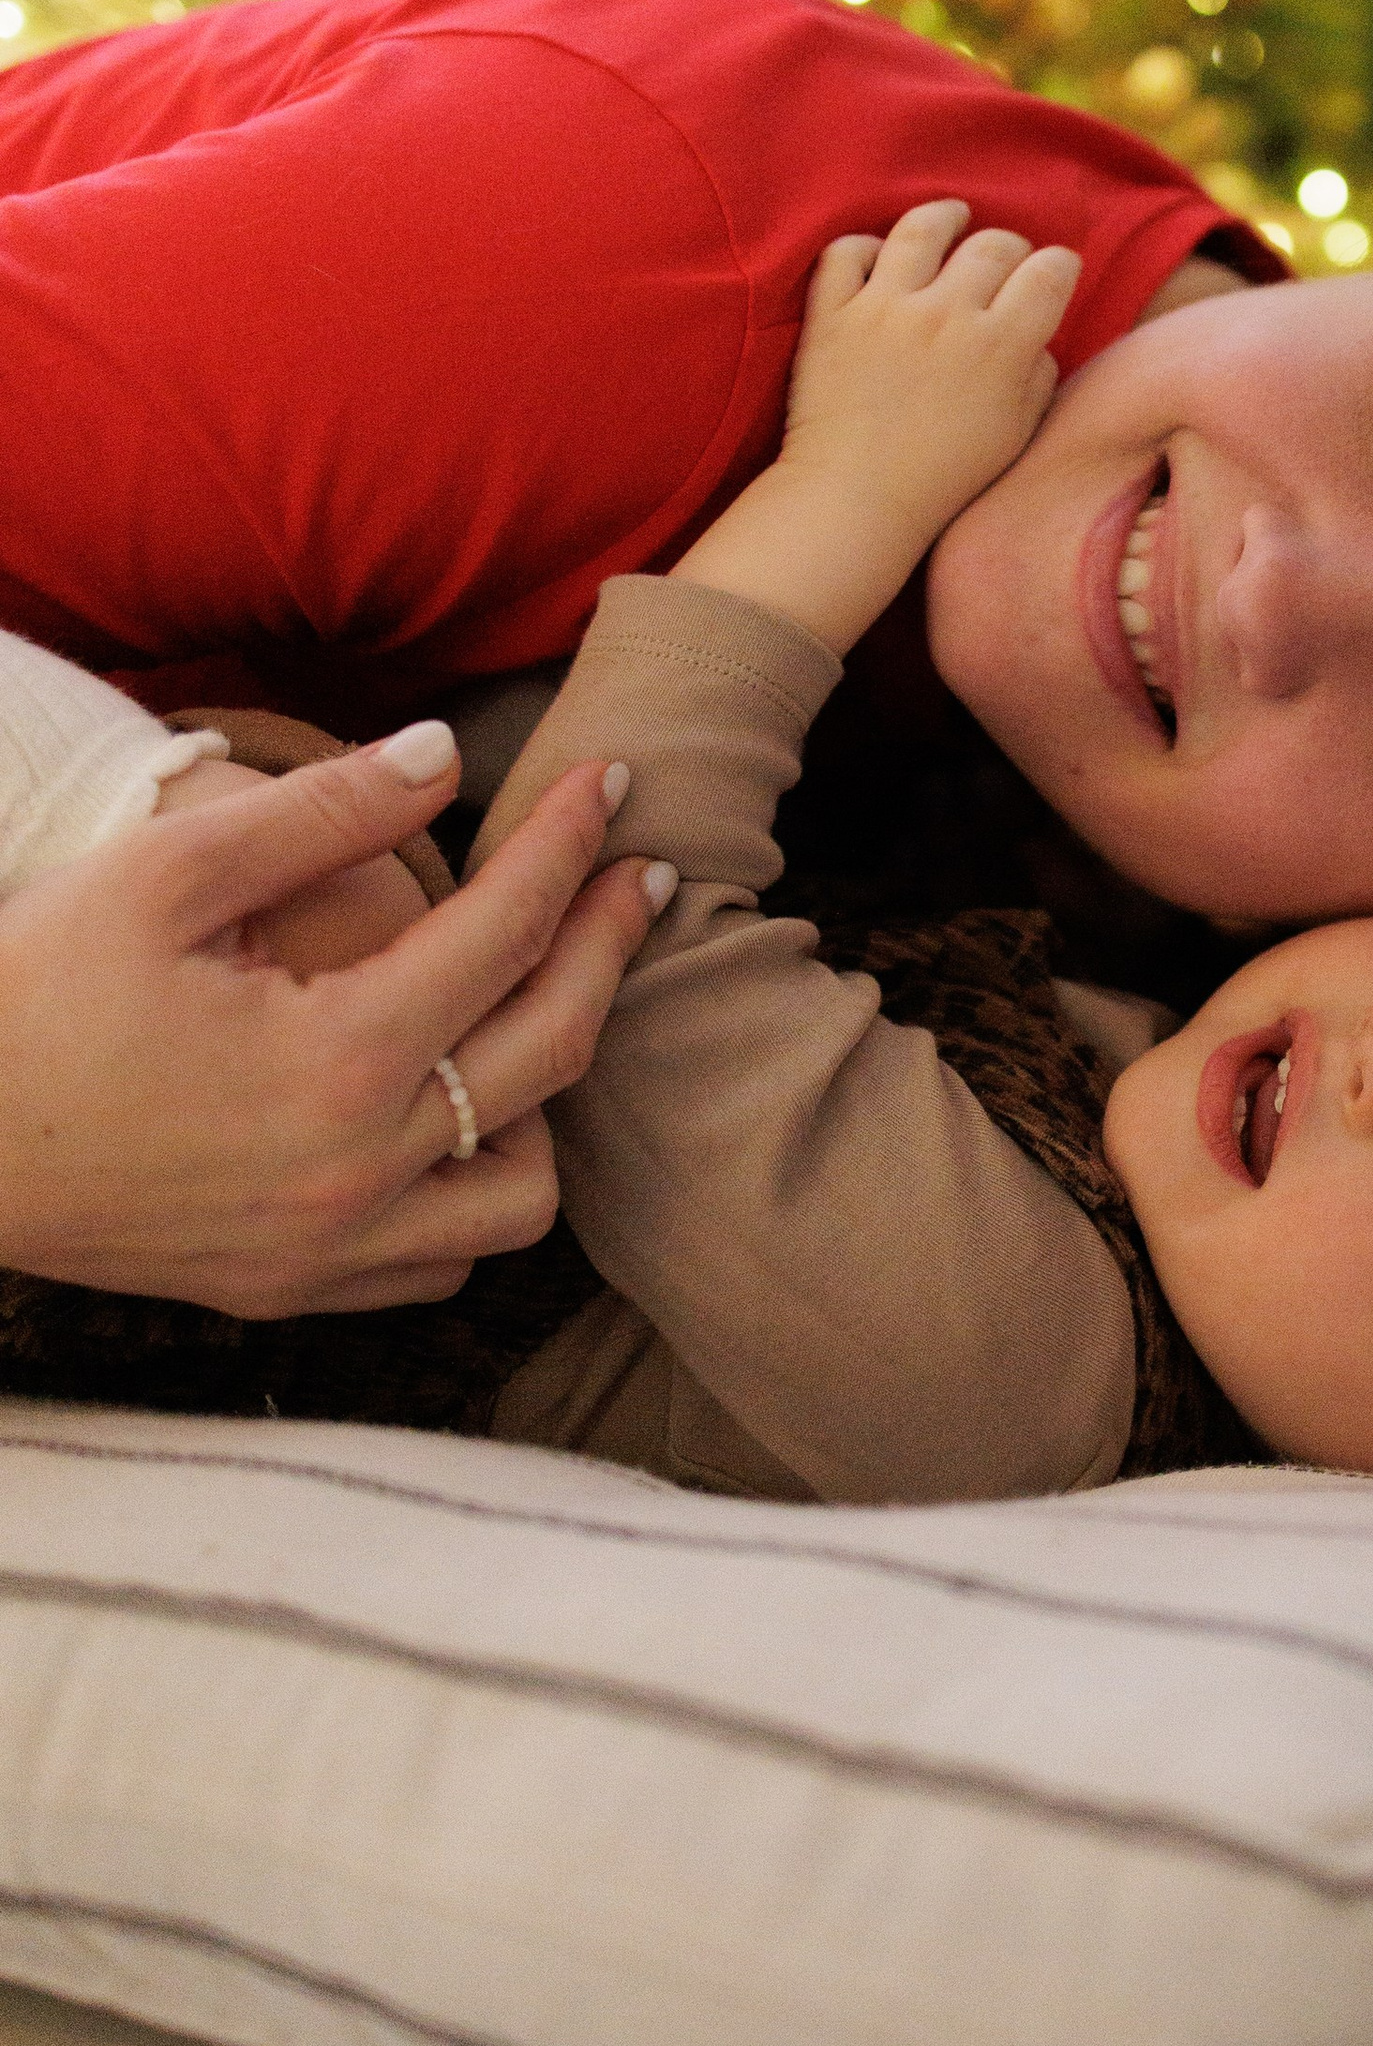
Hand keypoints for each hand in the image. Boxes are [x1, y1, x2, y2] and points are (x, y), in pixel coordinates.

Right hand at [0, 726, 670, 1319]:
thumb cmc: (32, 992)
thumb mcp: (166, 872)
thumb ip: (322, 812)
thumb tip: (448, 753)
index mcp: (340, 1060)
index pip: (508, 931)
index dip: (571, 844)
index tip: (614, 783)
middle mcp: (360, 1171)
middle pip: (554, 1050)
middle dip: (610, 945)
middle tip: (639, 873)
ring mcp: (329, 1250)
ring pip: (522, 1192)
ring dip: (551, 1099)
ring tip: (538, 1011)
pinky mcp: (289, 1292)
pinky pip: (441, 1262)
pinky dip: (473, 1195)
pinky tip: (457, 1122)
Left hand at [673, 199, 1080, 653]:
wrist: (857, 499)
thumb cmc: (945, 477)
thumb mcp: (1017, 433)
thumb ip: (1037, 376)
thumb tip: (1034, 337)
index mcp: (1002, 345)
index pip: (1049, 271)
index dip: (1058, 267)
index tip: (1053, 275)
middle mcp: (947, 313)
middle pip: (992, 243)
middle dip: (1008, 248)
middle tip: (1003, 264)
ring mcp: (885, 307)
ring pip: (922, 228)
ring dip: (943, 217)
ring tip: (951, 217)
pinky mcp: (832, 313)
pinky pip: (847, 251)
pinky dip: (864, 247)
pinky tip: (879, 258)